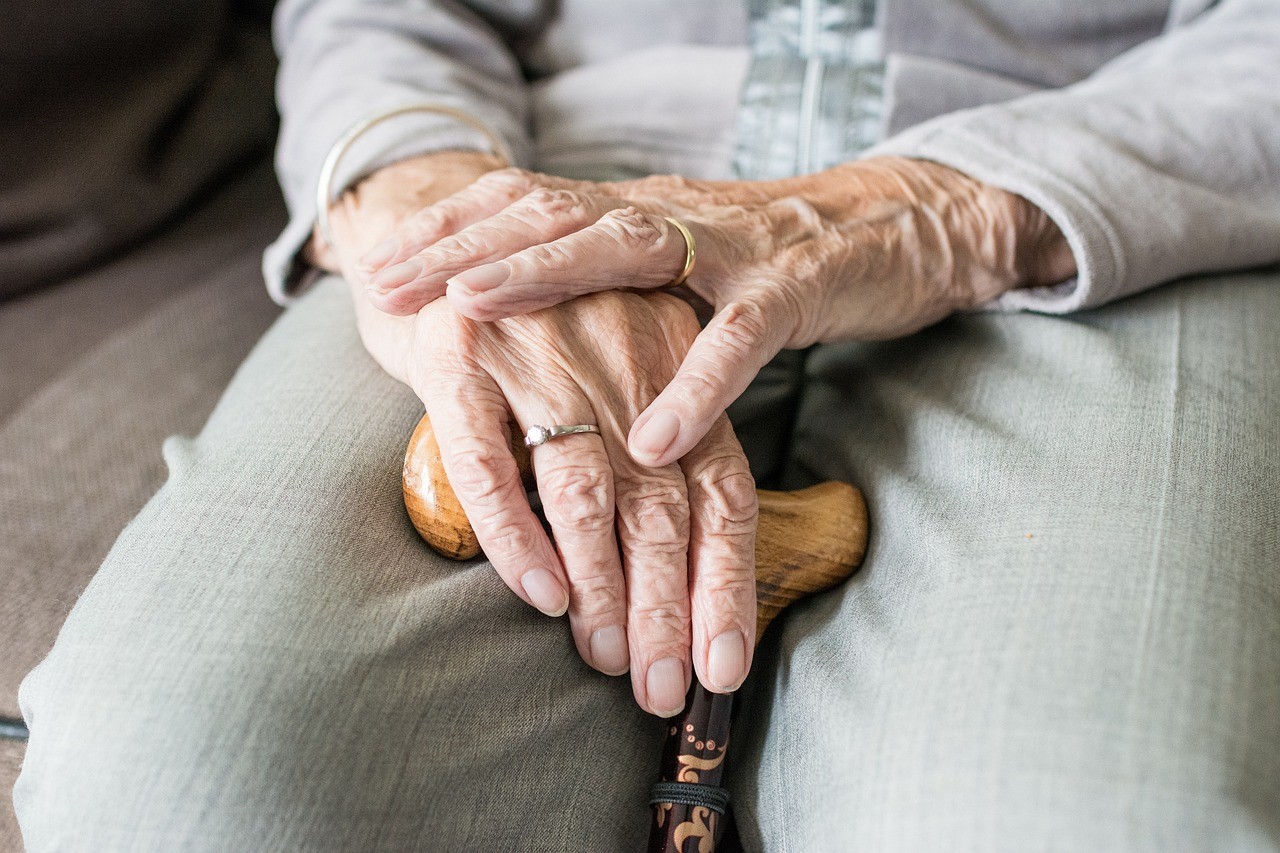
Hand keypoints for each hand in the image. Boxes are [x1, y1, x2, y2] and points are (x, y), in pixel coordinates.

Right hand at [324, 154, 758, 716]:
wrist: (431, 229)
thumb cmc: (536, 330)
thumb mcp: (613, 377)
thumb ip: (647, 459)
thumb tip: (673, 582)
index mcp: (673, 367)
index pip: (722, 490)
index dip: (725, 585)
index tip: (721, 668)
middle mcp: (620, 357)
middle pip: (662, 505)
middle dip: (667, 609)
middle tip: (660, 688)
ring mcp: (541, 353)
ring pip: (586, 490)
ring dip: (602, 586)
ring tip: (606, 658)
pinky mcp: (460, 354)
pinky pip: (490, 461)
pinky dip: (516, 535)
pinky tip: (539, 593)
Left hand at [356, 157, 1074, 466]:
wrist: (900, 225)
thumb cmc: (773, 259)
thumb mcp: (678, 263)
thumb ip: (611, 280)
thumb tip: (526, 311)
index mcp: (638, 212)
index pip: (527, 202)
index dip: (450, 229)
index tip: (378, 262)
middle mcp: (672, 216)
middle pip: (552, 211)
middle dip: (462, 245)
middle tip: (388, 284)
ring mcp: (734, 246)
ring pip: (629, 248)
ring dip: (545, 275)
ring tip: (471, 311)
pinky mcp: (796, 287)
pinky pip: (742, 338)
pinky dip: (695, 387)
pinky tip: (651, 437)